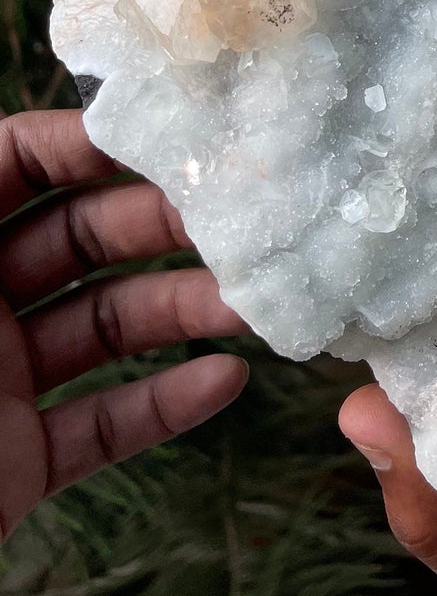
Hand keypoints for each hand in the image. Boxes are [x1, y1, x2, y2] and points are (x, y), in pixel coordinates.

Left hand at [0, 108, 248, 542]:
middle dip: (161, 224)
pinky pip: (101, 425)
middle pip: (79, 237)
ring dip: (183, 310)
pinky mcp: (17, 465)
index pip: (14, 162)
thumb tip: (33, 130)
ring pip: (104, 327)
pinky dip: (167, 403)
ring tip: (253, 303)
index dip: (86, 141)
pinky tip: (226, 380)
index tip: (169, 136)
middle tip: (239, 219)